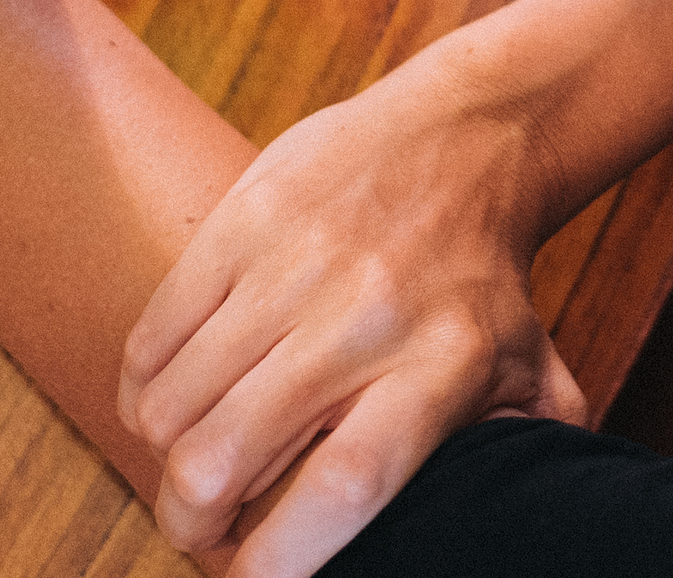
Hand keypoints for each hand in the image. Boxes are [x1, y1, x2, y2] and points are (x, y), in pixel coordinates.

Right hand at [121, 35, 589, 577]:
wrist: (465, 137)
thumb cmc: (484, 279)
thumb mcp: (531, 368)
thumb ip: (527, 450)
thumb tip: (517, 530)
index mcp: (441, 367)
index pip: (344, 485)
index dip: (278, 557)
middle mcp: (365, 319)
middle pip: (225, 457)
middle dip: (188, 520)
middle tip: (201, 528)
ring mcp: (296, 265)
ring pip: (171, 404)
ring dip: (162, 453)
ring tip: (191, 459)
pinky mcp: (243, 222)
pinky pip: (153, 337)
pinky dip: (142, 387)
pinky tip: (171, 394)